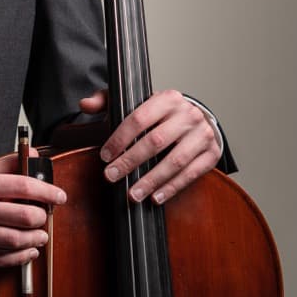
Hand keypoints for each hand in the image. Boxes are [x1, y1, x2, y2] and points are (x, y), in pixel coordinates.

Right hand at [0, 152, 66, 265]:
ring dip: (34, 239)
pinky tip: (28, 252)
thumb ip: (2, 165)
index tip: (59, 196)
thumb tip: (32, 154)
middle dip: (41, 218)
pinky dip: (19, 257)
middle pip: (22, 215)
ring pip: (13, 239)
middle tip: (45, 217)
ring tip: (41, 235)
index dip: (46, 191)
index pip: (21, 185)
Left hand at [80, 89, 221, 204]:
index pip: (139, 119)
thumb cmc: (160, 114)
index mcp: (168, 98)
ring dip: (151, 180)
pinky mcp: (212, 154)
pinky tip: (155, 197)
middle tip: (112, 176)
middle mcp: (188, 114)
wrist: (197, 120)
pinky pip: (191, 174)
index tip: (105, 156)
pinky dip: (172, 188)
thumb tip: (84, 104)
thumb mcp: (133, 102)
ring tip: (132, 194)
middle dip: (131, 162)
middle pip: (156, 141)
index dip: (120, 139)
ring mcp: (203, 134)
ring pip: (175, 161)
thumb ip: (107, 101)